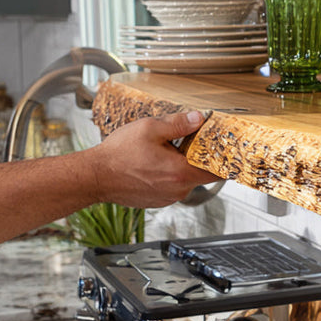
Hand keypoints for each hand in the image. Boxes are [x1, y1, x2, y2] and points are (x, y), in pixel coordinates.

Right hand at [88, 111, 219, 207]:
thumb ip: (178, 124)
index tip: (225, 149)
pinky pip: (172, 186)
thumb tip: (198, 119)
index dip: (223, 159)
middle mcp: (178, 189)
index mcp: (181, 172)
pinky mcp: (158, 201)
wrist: (94, 176)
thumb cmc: (118, 155)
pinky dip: (168, 175)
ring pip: (185, 179)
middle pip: (200, 173)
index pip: (217, 171)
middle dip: (196, 157)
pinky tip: (153, 163)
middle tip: (186, 141)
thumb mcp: (150, 128)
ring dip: (180, 166)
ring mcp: (168, 198)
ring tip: (162, 151)